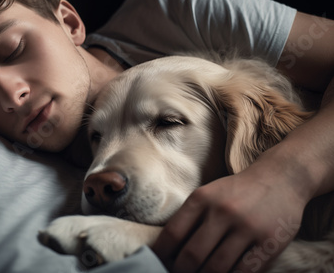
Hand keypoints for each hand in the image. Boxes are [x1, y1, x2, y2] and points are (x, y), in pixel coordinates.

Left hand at [151, 154, 307, 272]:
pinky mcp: (269, 242)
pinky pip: (245, 271)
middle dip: (181, 271)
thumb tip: (168, 249)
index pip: (173, 233)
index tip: (157, 264)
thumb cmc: (237, 191)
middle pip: (192, 255)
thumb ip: (190, 217)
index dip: (161, 254)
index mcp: (202, 198)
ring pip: (217, 267)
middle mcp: (222, 211)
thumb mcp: (208, 194)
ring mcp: (247, 227)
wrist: (281, 177)